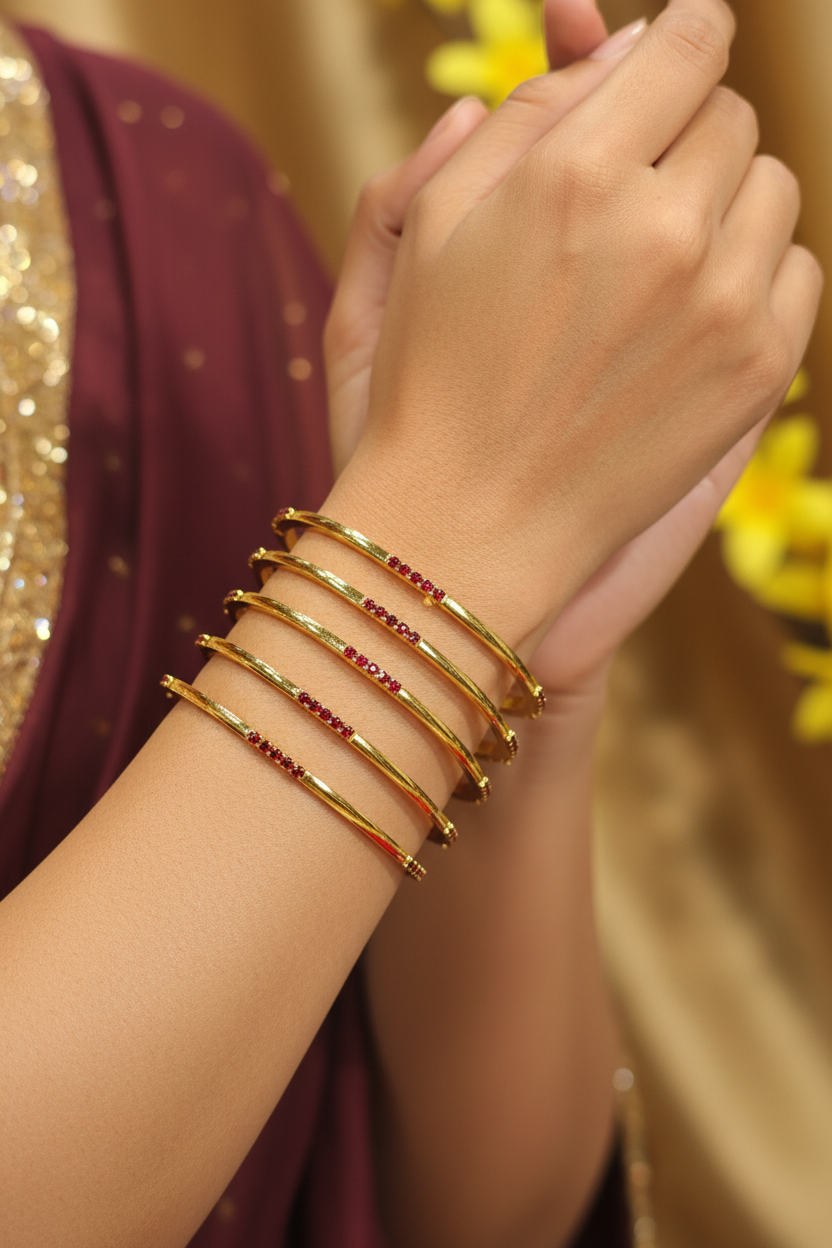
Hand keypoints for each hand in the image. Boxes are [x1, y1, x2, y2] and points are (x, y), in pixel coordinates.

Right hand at [340, 0, 819, 655]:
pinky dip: (752, 271)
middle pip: (731, 115)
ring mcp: (723, 304)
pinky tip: (687, 311)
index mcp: (574, 176)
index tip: (672, 55)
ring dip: (722, 202)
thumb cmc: (436, 375)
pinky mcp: (759, 368)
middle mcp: (663, 229)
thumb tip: (628, 43)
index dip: (682, 38)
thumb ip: (531, 113)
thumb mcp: (436, 227)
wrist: (474, 524)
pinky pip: (796, 266)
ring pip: (772, 186)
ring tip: (652, 258)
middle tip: (629, 190)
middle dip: (683, 135)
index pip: (689, 42)